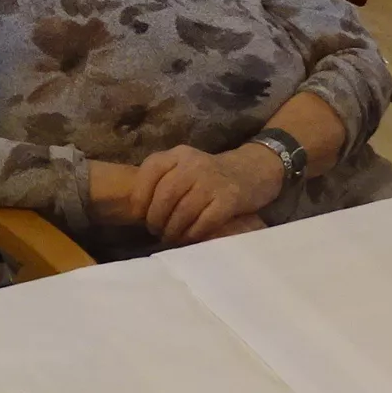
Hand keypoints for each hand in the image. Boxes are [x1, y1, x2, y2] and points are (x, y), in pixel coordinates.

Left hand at [133, 143, 281, 243]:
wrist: (253, 170)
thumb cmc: (210, 176)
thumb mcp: (186, 167)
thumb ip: (164, 180)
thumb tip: (138, 212)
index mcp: (179, 154)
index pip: (150, 171)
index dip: (140, 197)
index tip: (139, 215)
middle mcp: (194, 164)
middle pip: (165, 196)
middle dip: (156, 219)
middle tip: (157, 231)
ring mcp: (212, 181)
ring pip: (182, 212)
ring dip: (173, 231)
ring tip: (172, 237)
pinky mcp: (228, 199)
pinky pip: (203, 222)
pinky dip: (193, 235)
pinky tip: (191, 238)